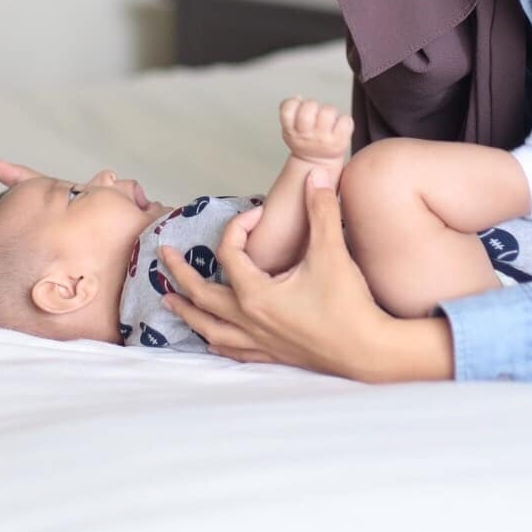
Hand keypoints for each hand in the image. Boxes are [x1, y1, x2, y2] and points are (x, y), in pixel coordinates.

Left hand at [158, 170, 452, 382]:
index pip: (229, 255)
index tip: (256, 215)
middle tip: (163, 255)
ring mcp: (258, 342)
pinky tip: (210, 338)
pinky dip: (214, 340)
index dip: (238, 228)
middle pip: (202, 295)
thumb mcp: (332, 252)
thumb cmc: (348, 304)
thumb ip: (321, 211)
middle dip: (180, 273)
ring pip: (209, 328)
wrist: (368, 351)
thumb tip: (315, 176)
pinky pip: (231, 350)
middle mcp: (249, 320)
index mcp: (256, 294)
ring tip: (167, 301)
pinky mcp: (271, 355)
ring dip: (187, 312)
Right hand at [277, 97, 352, 164]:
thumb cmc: (305, 140)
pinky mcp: (340, 142)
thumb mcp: (290, 128)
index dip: (294, 103)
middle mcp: (307, 136)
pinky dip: (344, 120)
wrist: (317, 163)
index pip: (288, 109)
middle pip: (309, 107)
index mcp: (292, 131)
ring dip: (329, 111)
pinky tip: (338, 126)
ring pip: (328, 111)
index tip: (298, 108)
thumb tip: (298, 97)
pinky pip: (345, 121)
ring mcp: (324, 139)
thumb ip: (289, 111)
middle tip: (314, 113)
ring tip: (327, 119)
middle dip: (312, 105)